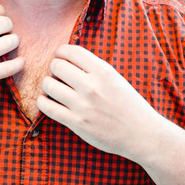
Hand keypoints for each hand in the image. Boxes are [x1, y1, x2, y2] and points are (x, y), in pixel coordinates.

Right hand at [0, 1, 23, 112]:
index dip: (0, 11)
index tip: (0, 17)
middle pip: (4, 22)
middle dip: (8, 26)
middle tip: (4, 33)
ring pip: (11, 41)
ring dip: (13, 43)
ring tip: (8, 47)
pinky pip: (11, 67)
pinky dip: (19, 64)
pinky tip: (18, 62)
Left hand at [37, 44, 159, 160]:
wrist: (142, 134)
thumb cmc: (129, 105)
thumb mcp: (116, 78)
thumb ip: (94, 68)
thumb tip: (69, 58)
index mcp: (103, 71)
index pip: (71, 51)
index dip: (60, 52)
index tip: (59, 57)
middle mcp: (91, 86)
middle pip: (57, 65)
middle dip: (54, 68)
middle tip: (57, 74)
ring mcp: (83, 105)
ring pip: (48, 84)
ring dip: (47, 84)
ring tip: (53, 88)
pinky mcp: (76, 123)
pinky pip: (47, 107)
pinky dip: (42, 102)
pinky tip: (46, 100)